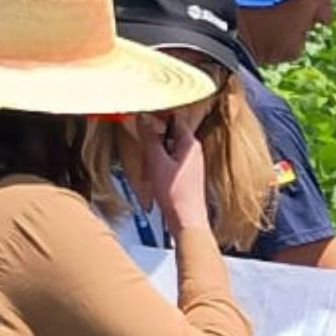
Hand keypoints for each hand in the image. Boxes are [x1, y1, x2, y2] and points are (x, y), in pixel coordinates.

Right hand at [139, 109, 208, 234]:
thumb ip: (149, 137)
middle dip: (152, 144)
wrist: (186, 220)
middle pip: (167, 135)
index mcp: (190, 144)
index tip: (142, 116)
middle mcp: (193, 151)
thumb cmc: (175, 194)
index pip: (174, 118)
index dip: (157, 115)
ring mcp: (189, 163)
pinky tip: (153, 181)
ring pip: (165, 150)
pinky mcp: (185, 174)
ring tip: (149, 174)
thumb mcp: (156, 161)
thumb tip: (144, 117)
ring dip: (152, 159)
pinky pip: (167, 163)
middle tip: (145, 156)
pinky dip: (157, 169)